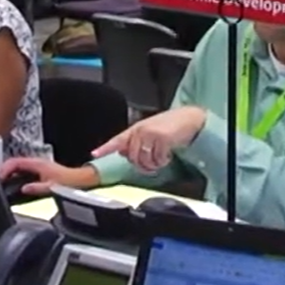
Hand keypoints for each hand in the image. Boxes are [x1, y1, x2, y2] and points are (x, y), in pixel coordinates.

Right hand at [2, 157, 99, 195]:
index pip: (15, 162)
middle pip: (13, 163)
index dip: (4, 168)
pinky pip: (22, 171)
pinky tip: (12, 183)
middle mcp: (36, 163)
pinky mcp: (38, 171)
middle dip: (3, 170)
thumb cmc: (68, 181)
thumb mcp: (51, 187)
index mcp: (37, 164)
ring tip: (1, 182)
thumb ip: (36, 188)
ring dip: (8, 172)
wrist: (79, 180)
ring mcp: (37, 166)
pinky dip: (14, 175)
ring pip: (17, 166)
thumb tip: (24, 189)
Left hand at [92, 106, 207, 173]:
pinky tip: (168, 155)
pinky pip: (158, 160)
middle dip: (143, 165)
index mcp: (135, 129)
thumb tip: (122, 152)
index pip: (117, 139)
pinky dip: (163, 161)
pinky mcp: (161, 139)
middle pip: (133, 158)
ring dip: (154, 165)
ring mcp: (150, 134)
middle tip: (153, 163)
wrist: (189, 119)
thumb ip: (135, 141)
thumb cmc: (170, 126)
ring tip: (161, 158)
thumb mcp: (150, 131)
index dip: (105, 148)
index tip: (94, 154)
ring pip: (144, 161)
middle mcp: (140, 131)